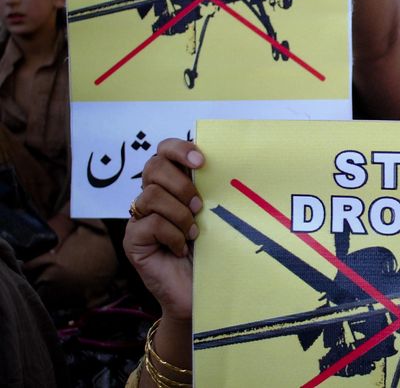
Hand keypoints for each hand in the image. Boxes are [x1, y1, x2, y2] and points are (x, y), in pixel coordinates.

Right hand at [123, 138, 203, 322]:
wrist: (200, 293)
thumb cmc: (211, 252)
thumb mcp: (216, 216)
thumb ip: (212, 191)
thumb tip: (225, 166)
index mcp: (173, 185)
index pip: (164, 151)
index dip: (179, 149)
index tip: (201, 162)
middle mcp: (152, 197)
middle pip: (153, 167)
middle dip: (181, 184)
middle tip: (199, 206)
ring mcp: (139, 219)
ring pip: (151, 196)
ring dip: (179, 214)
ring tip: (194, 233)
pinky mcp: (133, 241)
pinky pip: (150, 224)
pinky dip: (172, 235)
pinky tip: (182, 249)